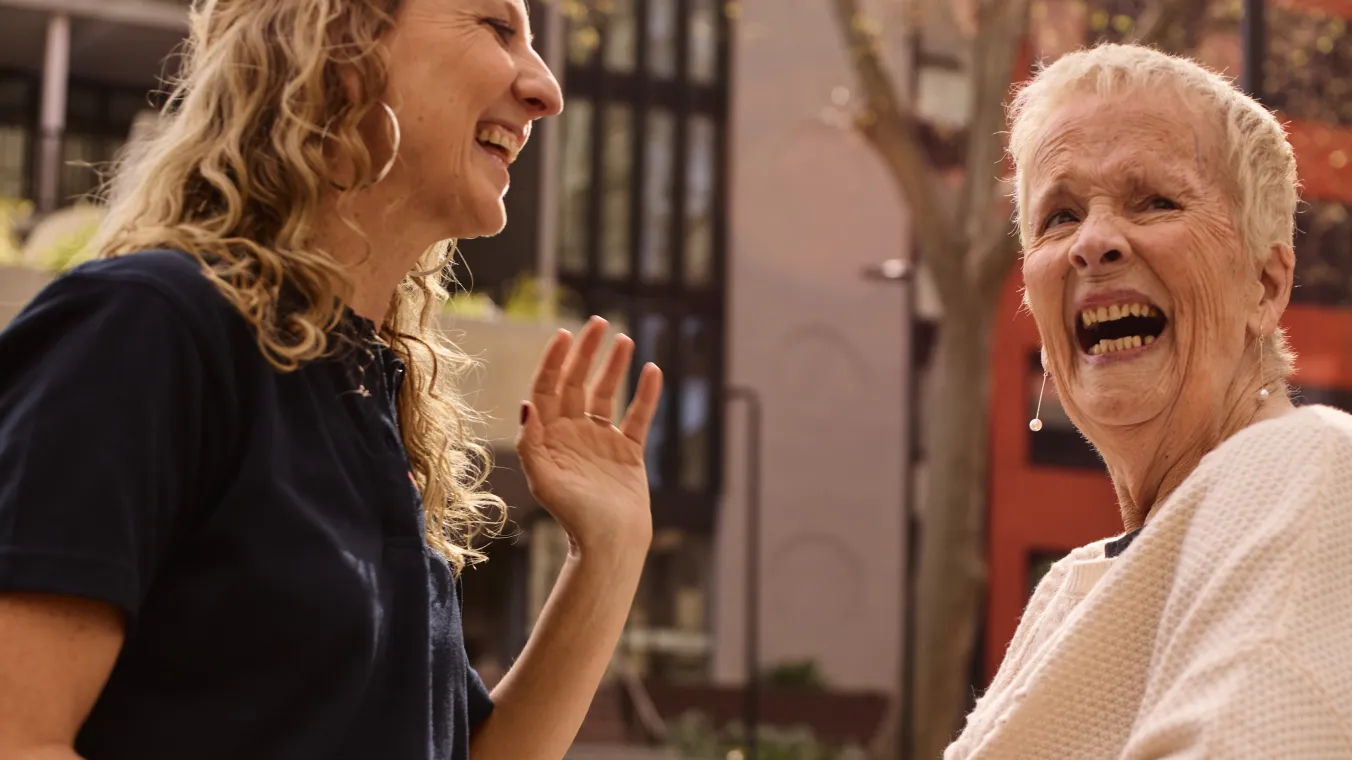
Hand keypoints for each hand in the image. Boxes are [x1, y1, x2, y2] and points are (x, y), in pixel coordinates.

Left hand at [516, 316, 662, 555]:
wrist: (610, 542)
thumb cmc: (572, 514)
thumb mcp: (544, 478)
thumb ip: (531, 442)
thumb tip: (527, 403)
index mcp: (549, 436)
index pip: (548, 388)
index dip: (554, 361)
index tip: (564, 335)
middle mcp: (573, 433)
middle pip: (577, 383)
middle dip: (586, 352)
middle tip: (597, 323)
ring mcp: (601, 440)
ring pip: (607, 394)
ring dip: (614, 366)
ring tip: (624, 339)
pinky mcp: (628, 451)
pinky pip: (637, 416)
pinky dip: (645, 394)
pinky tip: (652, 370)